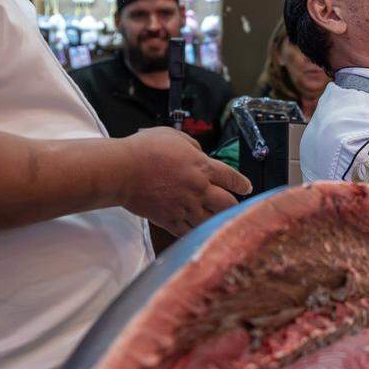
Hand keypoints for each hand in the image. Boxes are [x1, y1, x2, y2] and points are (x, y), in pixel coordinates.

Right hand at [119, 127, 251, 234]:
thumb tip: (200, 153)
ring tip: (218, 221)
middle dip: (234, 206)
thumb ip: (193, 146)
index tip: (247, 188)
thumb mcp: (174, 136)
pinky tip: (198, 231)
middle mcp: (199, 189)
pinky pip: (190, 232)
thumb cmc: (144, 149)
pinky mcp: (170, 220)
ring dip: (217, 220)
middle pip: (228, 204)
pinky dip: (196, 232)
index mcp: (203, 167)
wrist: (121, 170)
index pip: (232, 178)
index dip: (242, 184)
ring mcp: (186, 207)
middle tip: (233, 206)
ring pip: (212, 221)